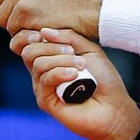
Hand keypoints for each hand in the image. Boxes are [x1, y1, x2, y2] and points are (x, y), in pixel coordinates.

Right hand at [17, 27, 139, 139]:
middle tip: (74, 52)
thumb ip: (68, 37)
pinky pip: (45, 80)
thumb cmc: (103, 80)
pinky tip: (75, 75)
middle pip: (29, 51)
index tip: (46, 34)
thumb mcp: (88, 50)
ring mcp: (42, 87)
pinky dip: (60, 73)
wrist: (114, 107)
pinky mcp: (45, 101)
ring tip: (81, 67)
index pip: (25, 43)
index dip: (29, 35)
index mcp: (49, 58)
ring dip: (61, 60)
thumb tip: (44, 31)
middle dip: (51, 47)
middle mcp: (42, 72)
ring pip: (38, 64)